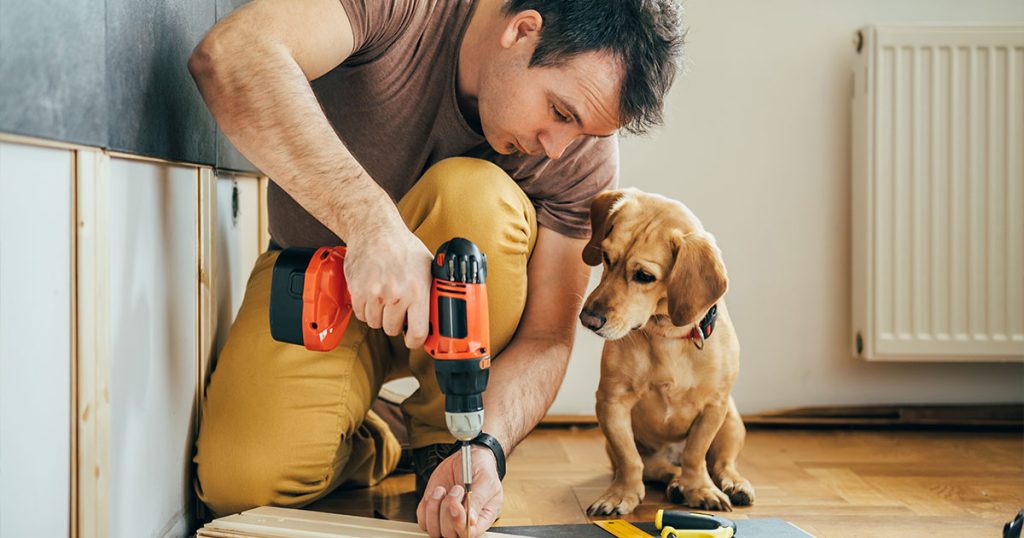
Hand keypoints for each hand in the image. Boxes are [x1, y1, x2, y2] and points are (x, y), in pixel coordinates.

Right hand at [344, 225, 432, 347]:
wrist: (374, 230)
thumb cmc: (403, 246)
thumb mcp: (428, 266)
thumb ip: (433, 290)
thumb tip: (441, 311)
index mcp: (417, 291)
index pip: (417, 333)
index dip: (416, 341)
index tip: (414, 340)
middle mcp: (396, 295)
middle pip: (393, 330)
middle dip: (396, 323)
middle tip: (398, 310)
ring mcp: (374, 294)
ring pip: (375, 323)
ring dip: (380, 316)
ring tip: (385, 299)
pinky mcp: (357, 292)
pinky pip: (361, 315)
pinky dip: (366, 309)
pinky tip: (372, 295)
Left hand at [416, 446, 503, 536]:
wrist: (468, 457)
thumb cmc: (481, 470)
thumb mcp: (485, 482)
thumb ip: (478, 501)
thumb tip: (471, 521)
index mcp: (481, 519)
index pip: (469, 535)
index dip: (459, 524)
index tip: (456, 505)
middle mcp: (463, 523)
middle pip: (449, 534)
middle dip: (448, 510)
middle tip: (456, 489)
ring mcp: (446, 519)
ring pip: (434, 530)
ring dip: (435, 508)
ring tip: (445, 490)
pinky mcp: (433, 511)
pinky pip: (423, 520)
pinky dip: (426, 505)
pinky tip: (437, 492)